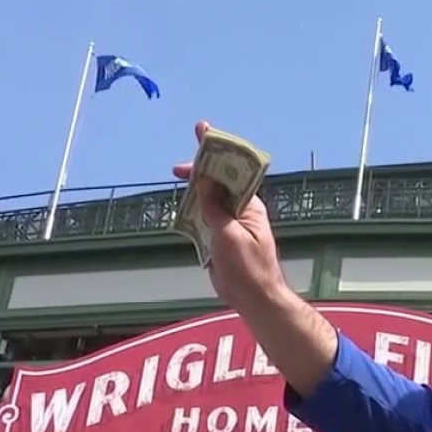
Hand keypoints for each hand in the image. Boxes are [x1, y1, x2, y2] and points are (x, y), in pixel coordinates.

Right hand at [172, 120, 288, 314]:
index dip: (218, 151)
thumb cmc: (248, 268)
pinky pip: (204, 218)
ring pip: (209, 200)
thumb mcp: (230, 235)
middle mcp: (241, 210)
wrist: (253, 298)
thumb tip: (206, 180)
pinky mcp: (220, 238)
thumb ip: (215, 207)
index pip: (234, 170)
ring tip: (179, 182)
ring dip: (194, 191)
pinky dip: (192, 211)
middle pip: (218, 183)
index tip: (203, 132)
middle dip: (200, 171)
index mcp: (249, 205)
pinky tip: (181, 207)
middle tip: (178, 168)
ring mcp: (230, 224)